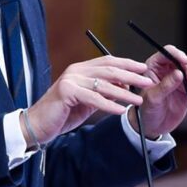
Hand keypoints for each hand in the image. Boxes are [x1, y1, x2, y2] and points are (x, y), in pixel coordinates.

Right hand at [23, 56, 155, 144]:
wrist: (38, 125)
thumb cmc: (62, 114)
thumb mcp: (87, 102)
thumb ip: (103, 93)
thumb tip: (124, 87)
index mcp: (80, 69)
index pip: (108, 61)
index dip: (127, 64)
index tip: (144, 68)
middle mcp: (75, 71)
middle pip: (109, 70)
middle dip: (131, 75)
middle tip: (148, 81)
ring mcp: (70, 80)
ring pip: (104, 84)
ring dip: (125, 93)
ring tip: (139, 99)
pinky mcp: (66, 92)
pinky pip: (93, 98)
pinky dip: (109, 104)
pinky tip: (121, 110)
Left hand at [128, 44, 186, 138]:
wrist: (151, 126)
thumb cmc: (145, 110)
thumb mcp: (153, 98)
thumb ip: (166, 85)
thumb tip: (179, 73)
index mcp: (155, 66)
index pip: (168, 53)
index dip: (178, 55)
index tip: (186, 62)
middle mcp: (168, 71)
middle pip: (184, 64)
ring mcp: (179, 81)